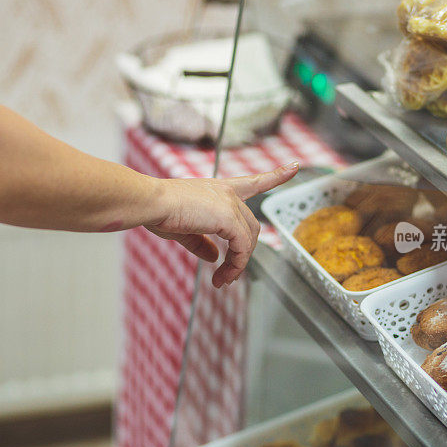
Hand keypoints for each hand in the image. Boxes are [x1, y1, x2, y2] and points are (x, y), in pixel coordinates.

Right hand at [146, 162, 298, 287]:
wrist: (151, 203)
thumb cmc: (159, 211)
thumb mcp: (183, 229)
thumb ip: (201, 243)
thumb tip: (214, 257)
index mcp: (218, 190)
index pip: (253, 182)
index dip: (275, 176)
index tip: (294, 167)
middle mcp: (228, 193)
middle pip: (251, 226)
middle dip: (243, 254)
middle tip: (227, 275)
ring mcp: (230, 203)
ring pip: (248, 239)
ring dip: (238, 264)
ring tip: (223, 280)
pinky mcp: (228, 217)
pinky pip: (242, 248)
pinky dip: (236, 265)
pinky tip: (223, 275)